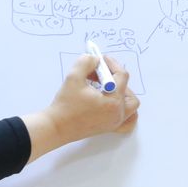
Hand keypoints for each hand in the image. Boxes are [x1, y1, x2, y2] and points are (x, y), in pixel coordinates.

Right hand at [22, 53, 138, 162]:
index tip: (101, 59)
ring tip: (106, 88)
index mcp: (113, 102)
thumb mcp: (74, 77)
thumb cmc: (65, 105)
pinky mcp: (109, 127)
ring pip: (131, 105)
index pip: (121, 76)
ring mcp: (115, 122)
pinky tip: (114, 104)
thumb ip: (86, 62)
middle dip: (115, 78)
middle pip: (128, 89)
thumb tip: (95, 59)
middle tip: (100, 74)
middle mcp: (118, 114)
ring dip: (122, 93)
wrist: (56, 127)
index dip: (111, 64)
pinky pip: (128, 120)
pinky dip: (125, 110)